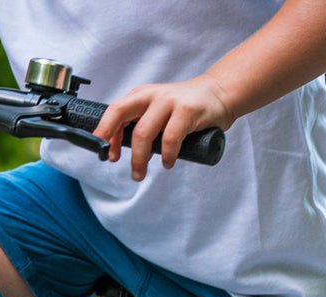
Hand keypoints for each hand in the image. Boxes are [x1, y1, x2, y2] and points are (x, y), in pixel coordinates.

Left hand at [92, 78, 233, 181]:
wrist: (220, 94)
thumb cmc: (185, 110)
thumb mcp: (157, 113)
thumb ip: (139, 126)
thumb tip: (115, 149)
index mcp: (141, 95)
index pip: (114, 111)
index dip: (105, 133)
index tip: (107, 155)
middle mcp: (152, 95)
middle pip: (120, 113)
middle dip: (113, 140)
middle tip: (114, 162)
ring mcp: (169, 101)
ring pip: (143, 132)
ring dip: (139, 159)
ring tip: (139, 174)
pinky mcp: (187, 110)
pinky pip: (169, 139)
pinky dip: (166, 156)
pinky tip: (168, 162)